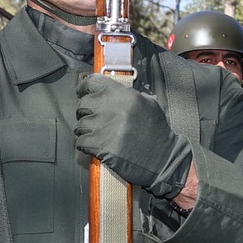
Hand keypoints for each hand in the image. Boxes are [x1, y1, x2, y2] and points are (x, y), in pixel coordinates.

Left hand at [75, 73, 192, 199]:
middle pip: (83, 104)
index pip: (93, 82)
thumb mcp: (149, 105)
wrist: (163, 160)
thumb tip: (109, 92)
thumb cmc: (157, 133)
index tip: (81, 93)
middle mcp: (113, 108)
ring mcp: (105, 127)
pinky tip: (92, 146)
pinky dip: (84, 145)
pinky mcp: (101, 146)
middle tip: (90, 119)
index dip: (84, 88)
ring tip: (93, 135)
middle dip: (83, 112)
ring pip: (80, 125)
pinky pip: (81, 142)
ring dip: (84, 131)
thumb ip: (129, 96)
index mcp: (125, 95)